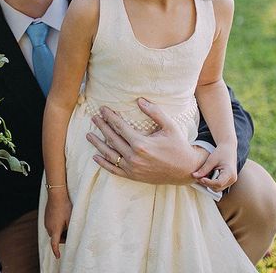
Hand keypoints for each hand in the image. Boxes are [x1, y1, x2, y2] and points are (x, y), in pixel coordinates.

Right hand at [44, 191, 71, 258]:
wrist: (56, 195)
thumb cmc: (65, 207)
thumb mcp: (70, 220)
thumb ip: (70, 230)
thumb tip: (71, 237)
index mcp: (55, 230)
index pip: (54, 244)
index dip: (56, 251)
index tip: (58, 257)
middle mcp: (48, 227)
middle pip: (56, 238)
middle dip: (63, 237)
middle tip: (70, 229)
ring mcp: (46, 222)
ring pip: (54, 232)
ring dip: (60, 231)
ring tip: (66, 221)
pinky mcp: (46, 218)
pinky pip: (51, 226)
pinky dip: (56, 225)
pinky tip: (61, 217)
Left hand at [87, 98, 207, 184]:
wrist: (186, 170)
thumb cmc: (178, 146)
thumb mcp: (170, 126)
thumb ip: (154, 112)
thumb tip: (140, 100)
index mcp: (141, 144)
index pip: (120, 127)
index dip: (110, 117)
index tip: (102, 109)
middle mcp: (134, 157)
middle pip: (112, 139)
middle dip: (102, 127)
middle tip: (94, 118)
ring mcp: (133, 168)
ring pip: (110, 155)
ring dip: (98, 144)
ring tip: (88, 135)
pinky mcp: (133, 176)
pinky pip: (115, 170)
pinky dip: (104, 164)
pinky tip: (95, 156)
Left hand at [193, 144, 236, 190]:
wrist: (228, 149)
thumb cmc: (221, 153)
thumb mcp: (211, 160)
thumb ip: (203, 169)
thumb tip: (194, 176)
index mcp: (230, 173)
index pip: (218, 183)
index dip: (208, 182)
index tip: (199, 178)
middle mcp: (232, 179)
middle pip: (218, 187)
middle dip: (207, 184)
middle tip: (198, 177)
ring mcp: (231, 180)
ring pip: (218, 188)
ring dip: (209, 184)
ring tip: (202, 175)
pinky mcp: (228, 180)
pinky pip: (219, 185)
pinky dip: (212, 182)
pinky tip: (207, 176)